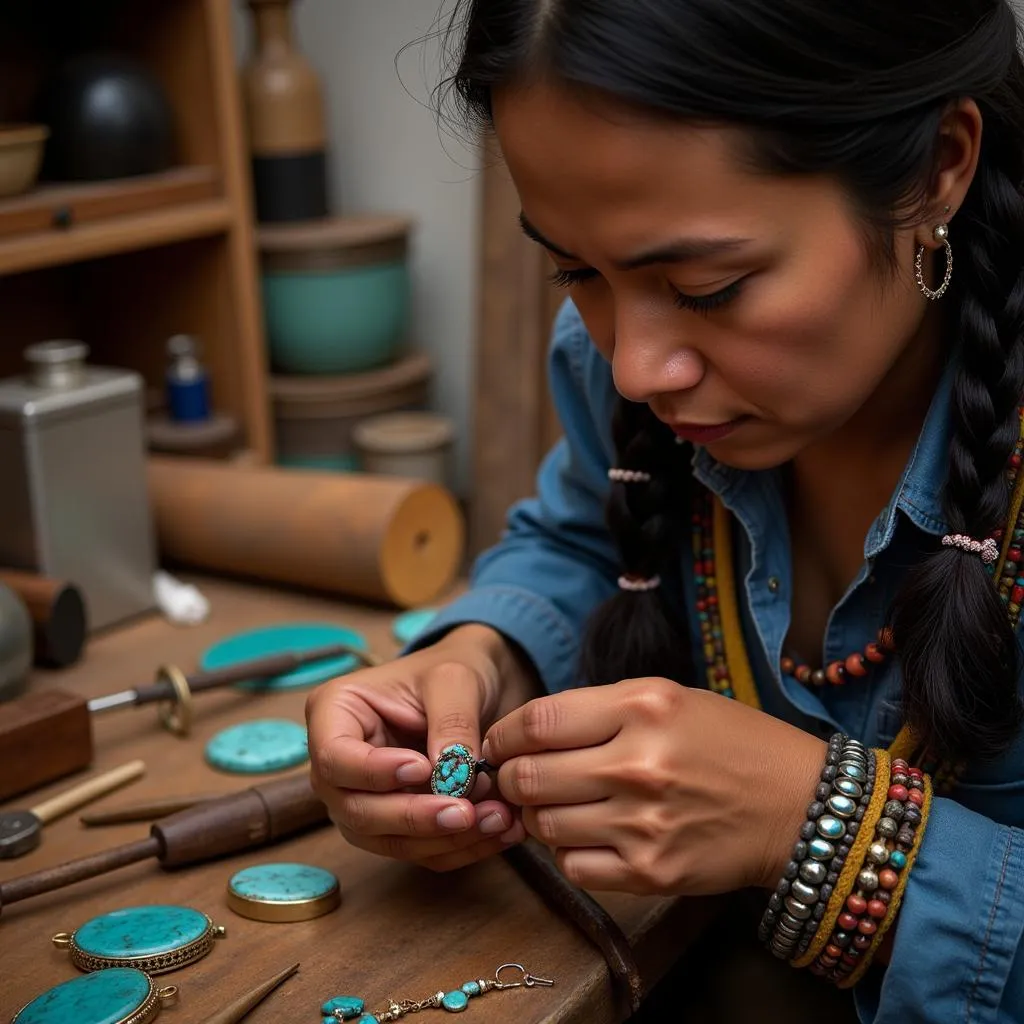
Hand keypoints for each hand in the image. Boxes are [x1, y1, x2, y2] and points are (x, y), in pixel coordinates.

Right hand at [305, 624, 539, 871]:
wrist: (478, 687)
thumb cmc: (453, 670)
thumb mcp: (454, 680)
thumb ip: (451, 722)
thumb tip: (451, 776)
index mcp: (334, 713)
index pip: (334, 757)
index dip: (373, 772)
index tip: (421, 768)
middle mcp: (339, 764)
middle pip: (357, 810)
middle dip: (414, 816)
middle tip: (465, 812)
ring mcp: (363, 799)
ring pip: (388, 840)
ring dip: (443, 838)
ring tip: (496, 819)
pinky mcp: (395, 825)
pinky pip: (420, 850)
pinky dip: (460, 847)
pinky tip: (498, 832)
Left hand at [482, 678, 826, 896]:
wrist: (798, 805)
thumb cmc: (729, 742)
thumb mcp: (667, 698)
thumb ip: (597, 709)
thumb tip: (526, 733)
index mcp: (641, 707)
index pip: (536, 722)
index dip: (501, 735)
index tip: (497, 743)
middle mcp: (638, 763)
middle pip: (528, 777)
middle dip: (511, 779)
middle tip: (519, 778)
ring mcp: (643, 823)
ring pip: (544, 826)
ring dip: (539, 817)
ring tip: (558, 806)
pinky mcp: (651, 872)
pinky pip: (574, 867)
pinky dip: (569, 853)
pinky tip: (589, 836)